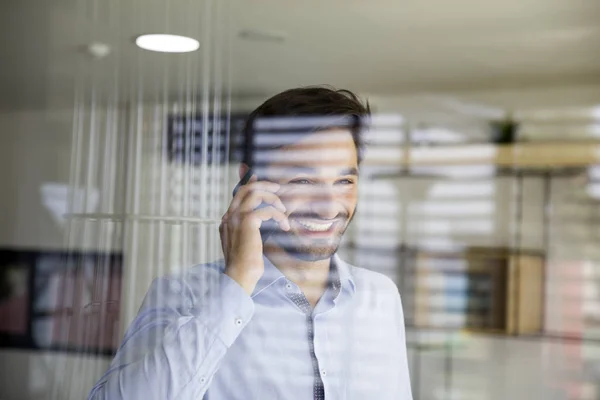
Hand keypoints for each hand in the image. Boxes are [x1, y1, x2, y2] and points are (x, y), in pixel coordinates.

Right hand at [220, 175, 289, 294]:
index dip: (250, 183)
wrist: (239, 276)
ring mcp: (236, 218)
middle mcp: (229, 216)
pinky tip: (284, 225)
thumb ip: (248, 230)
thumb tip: (258, 219)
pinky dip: (279, 215)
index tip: (259, 177)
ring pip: (255, 193)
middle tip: (278, 189)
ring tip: (283, 210)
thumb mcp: (246, 243)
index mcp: (227, 220)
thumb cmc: (245, 265)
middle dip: (263, 185)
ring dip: (273, 199)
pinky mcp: (247, 223)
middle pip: (245, 188)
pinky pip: (266, 210)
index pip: (238, 195)